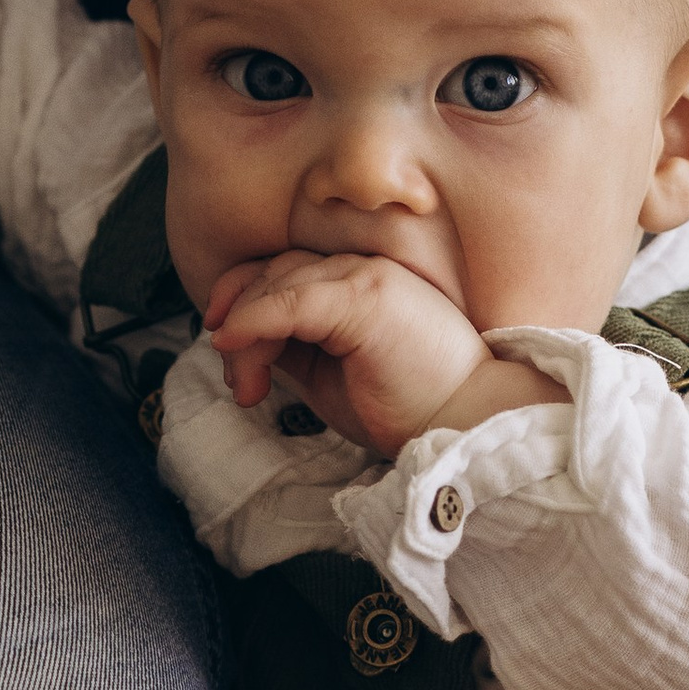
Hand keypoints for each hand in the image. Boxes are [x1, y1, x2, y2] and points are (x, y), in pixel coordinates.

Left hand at [206, 249, 551, 457]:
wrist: (465, 422)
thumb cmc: (406, 406)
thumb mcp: (332, 374)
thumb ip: (294, 347)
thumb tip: (241, 345)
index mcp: (359, 282)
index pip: (284, 270)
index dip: (242, 298)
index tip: (222, 341)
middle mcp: (362, 267)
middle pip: (272, 273)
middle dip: (237, 324)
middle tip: (240, 384)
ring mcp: (366, 277)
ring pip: (277, 285)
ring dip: (245, 336)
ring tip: (248, 389)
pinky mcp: (367, 297)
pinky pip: (291, 299)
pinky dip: (253, 320)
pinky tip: (233, 343)